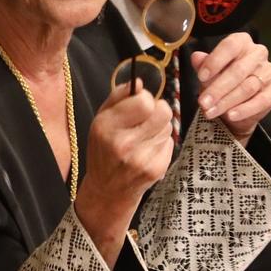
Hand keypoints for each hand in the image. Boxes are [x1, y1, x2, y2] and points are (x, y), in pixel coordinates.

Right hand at [74, 82, 174, 261]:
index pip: (144, 101)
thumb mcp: (101, 119)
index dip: (145, 99)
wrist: (107, 189)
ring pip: (168, 126)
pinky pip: (169, 143)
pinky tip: (147, 151)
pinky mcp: (156, 169)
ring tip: (143, 137)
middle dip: (158, 110)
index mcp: (106, 127)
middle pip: (163, 111)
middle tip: (146, 118)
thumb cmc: (104, 148)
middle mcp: (123, 143)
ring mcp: (141, 158)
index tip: (138, 105)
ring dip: (159, 127)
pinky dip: (161, 144)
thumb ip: (118, 96)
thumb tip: (139, 82)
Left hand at [191, 33, 270, 138]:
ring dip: (227, 102)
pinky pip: (262, 100)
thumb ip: (203, 65)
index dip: (215, 61)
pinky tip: (231, 115)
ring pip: (248, 87)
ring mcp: (270, 71)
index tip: (201, 77)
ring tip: (210, 112)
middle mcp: (258, 53)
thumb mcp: (209, 73)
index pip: (230, 46)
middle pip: (238, 70)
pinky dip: (245, 109)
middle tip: (203, 103)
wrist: (237, 104)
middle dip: (217, 89)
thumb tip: (196, 57)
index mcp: (241, 42)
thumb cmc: (221, 81)